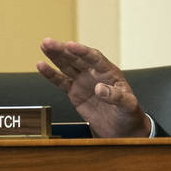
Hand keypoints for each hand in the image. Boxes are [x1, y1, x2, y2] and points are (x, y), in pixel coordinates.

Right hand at [37, 38, 151, 137]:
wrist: (123, 128)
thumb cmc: (129, 113)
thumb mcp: (127, 105)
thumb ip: (115, 96)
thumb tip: (99, 88)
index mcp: (109, 72)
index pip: (94, 58)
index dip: (82, 51)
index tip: (70, 45)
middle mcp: (94, 73)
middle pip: (76, 58)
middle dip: (62, 50)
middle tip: (48, 42)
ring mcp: (84, 81)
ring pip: (67, 65)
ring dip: (55, 56)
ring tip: (43, 45)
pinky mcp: (75, 92)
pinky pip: (61, 81)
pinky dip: (51, 74)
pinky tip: (41, 65)